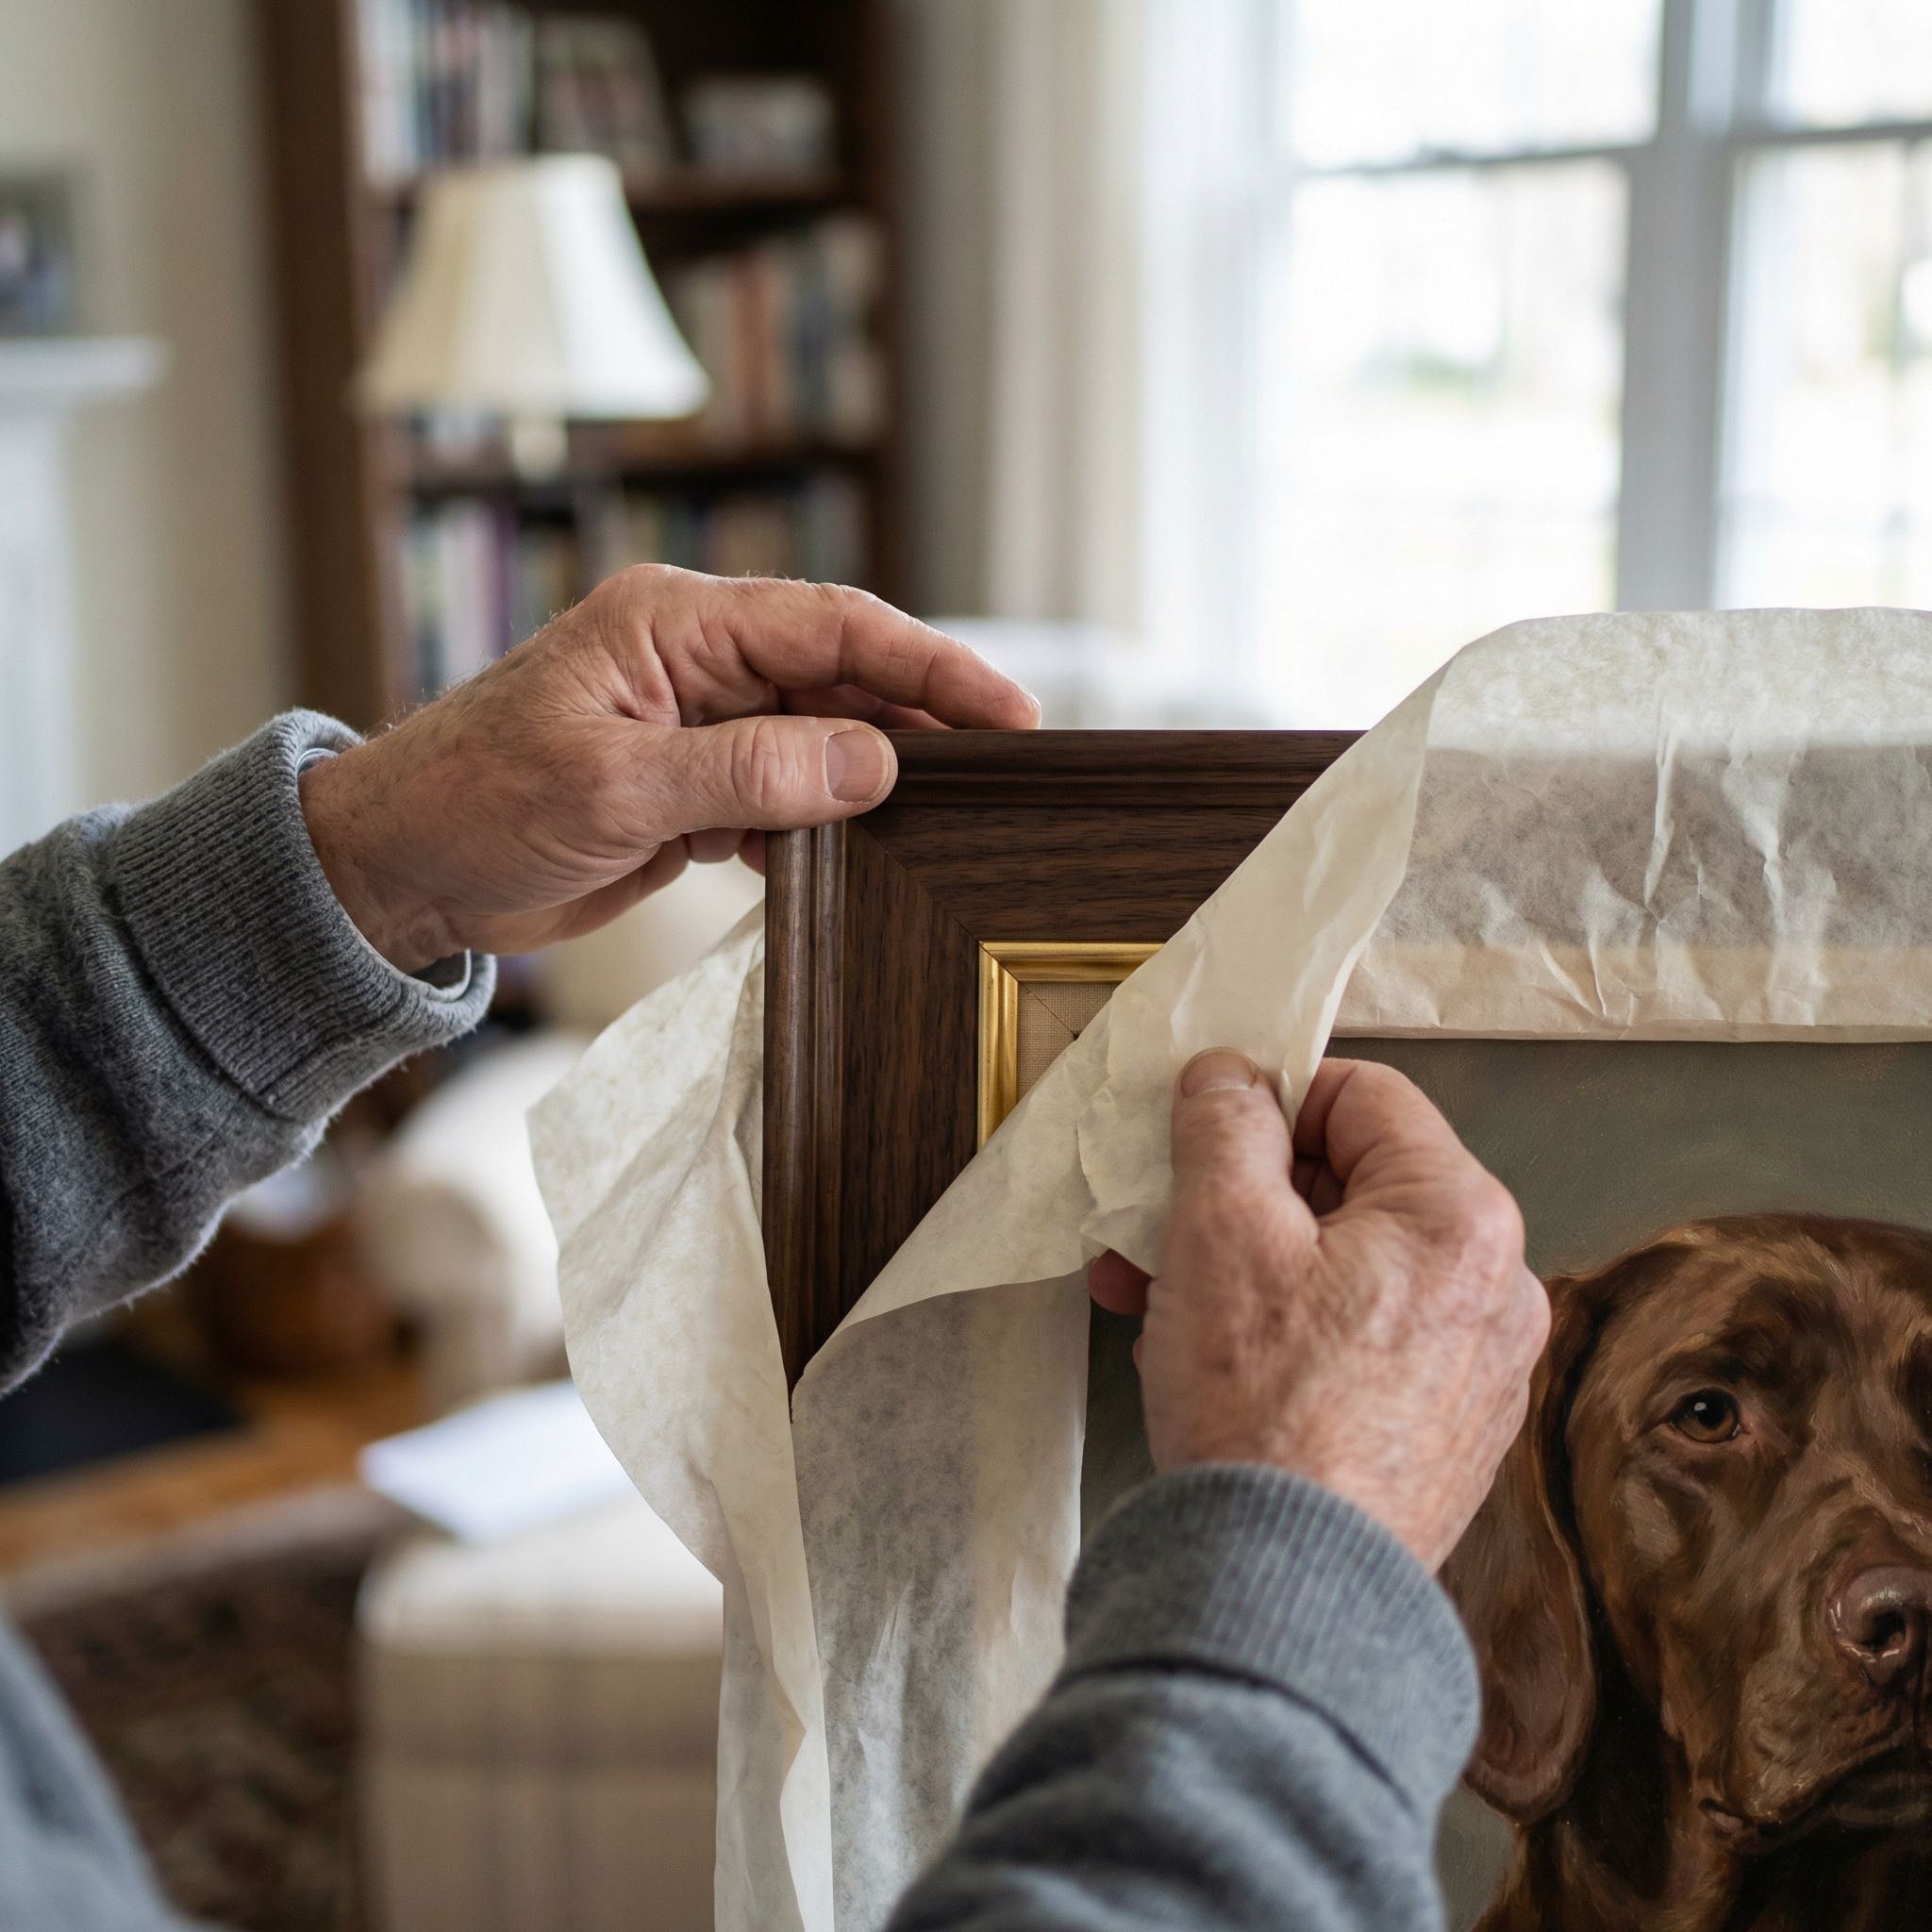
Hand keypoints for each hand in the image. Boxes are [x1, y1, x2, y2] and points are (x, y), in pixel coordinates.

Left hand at [298, 565, 1037, 970]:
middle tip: (1007, 774)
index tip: (1008, 711)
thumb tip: (877, 761)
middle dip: (922, 723)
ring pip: (821, 744)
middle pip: (842, 682)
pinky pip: (786, 798)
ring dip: (878, 781)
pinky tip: (863, 856)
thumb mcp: (617, 787)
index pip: (832, 628)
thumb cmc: (476, 803)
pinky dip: (825, 827)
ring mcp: (696, 730)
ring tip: (953, 820)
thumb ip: (752, 771)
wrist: (398, 872)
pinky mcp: (690, 793)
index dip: (929, 664)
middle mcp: (695, 666)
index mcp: (675, 626)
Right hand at [1088, 1053, 1547, 1570]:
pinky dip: (1284, 1333)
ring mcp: (1476, 1366)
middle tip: (1154, 1226)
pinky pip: (1358, 1339)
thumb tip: (1232, 1075)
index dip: (1271, 1098)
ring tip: (1158, 1307)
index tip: (1203, 1130)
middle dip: (1237, 1199)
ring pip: (1343, 1267)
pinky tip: (1208, 1365)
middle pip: (1351, 1186)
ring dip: (1244, 1269)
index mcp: (1461, 1217)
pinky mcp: (1444, 1429)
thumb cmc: (1264, 1413)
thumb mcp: (1219, 1229)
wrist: (1287, 1594)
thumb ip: (1225, 1123)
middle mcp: (1495, 1287)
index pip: (1363, 1095)